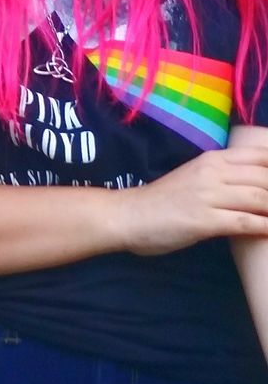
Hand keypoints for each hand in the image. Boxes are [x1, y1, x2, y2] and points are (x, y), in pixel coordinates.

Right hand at [116, 146, 267, 255]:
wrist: (129, 215)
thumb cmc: (163, 201)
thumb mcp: (196, 177)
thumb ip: (223, 177)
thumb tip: (255, 186)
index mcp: (213, 159)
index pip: (261, 156)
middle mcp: (213, 172)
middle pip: (265, 178)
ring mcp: (209, 196)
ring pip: (260, 199)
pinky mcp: (205, 221)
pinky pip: (245, 222)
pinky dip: (265, 227)